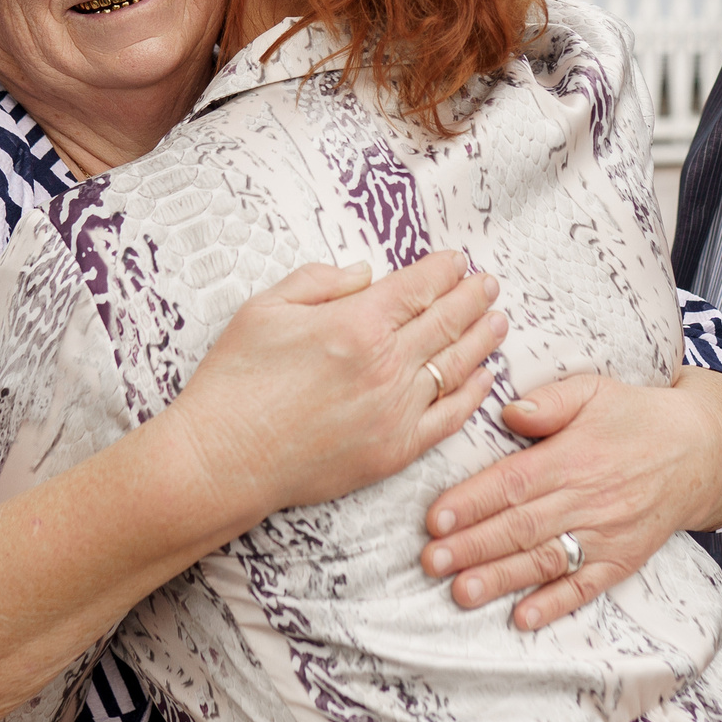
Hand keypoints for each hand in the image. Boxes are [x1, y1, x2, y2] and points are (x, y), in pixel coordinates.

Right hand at [164, 252, 507, 522]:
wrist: (223, 460)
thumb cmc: (235, 381)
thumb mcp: (265, 308)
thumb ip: (320, 281)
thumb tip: (367, 273)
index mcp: (356, 323)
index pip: (419, 287)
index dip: (445, 270)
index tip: (459, 260)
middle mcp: (386, 365)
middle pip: (447, 321)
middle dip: (474, 297)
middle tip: (490, 284)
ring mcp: (395, 411)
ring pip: (456, 366)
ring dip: (482, 339)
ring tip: (498, 321)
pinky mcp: (394, 451)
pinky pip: (448, 418)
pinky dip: (472, 394)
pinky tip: (484, 377)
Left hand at [419, 367, 721, 630]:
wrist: (701, 450)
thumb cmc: (635, 417)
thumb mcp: (594, 390)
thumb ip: (549, 400)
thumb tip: (509, 411)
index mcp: (573, 456)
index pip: (513, 483)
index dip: (472, 502)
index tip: (435, 518)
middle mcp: (588, 499)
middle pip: (521, 527)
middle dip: (472, 546)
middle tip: (431, 562)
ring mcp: (606, 534)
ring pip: (546, 560)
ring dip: (501, 579)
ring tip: (461, 592)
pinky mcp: (623, 559)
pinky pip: (587, 587)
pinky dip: (555, 605)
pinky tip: (523, 618)